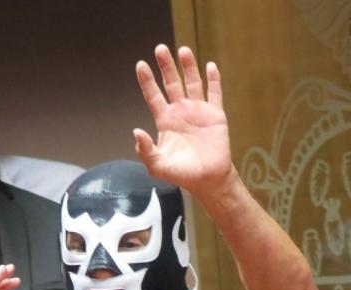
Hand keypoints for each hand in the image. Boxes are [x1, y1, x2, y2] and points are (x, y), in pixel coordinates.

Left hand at [134, 45, 233, 199]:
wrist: (208, 180)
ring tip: (183, 50)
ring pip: (192, 83)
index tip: (140, 65)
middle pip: (172, 83)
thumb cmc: (181, 174)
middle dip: (166, 66)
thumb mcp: (158, 166)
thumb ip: (145, 150)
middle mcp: (180, 111)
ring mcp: (198, 111)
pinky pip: (214, 93)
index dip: (147, 80)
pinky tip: (210, 66)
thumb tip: (136, 131)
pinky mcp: (215, 115)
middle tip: (160, 49)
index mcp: (165, 120)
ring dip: (188, 67)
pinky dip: (213, 80)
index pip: (153, 95)